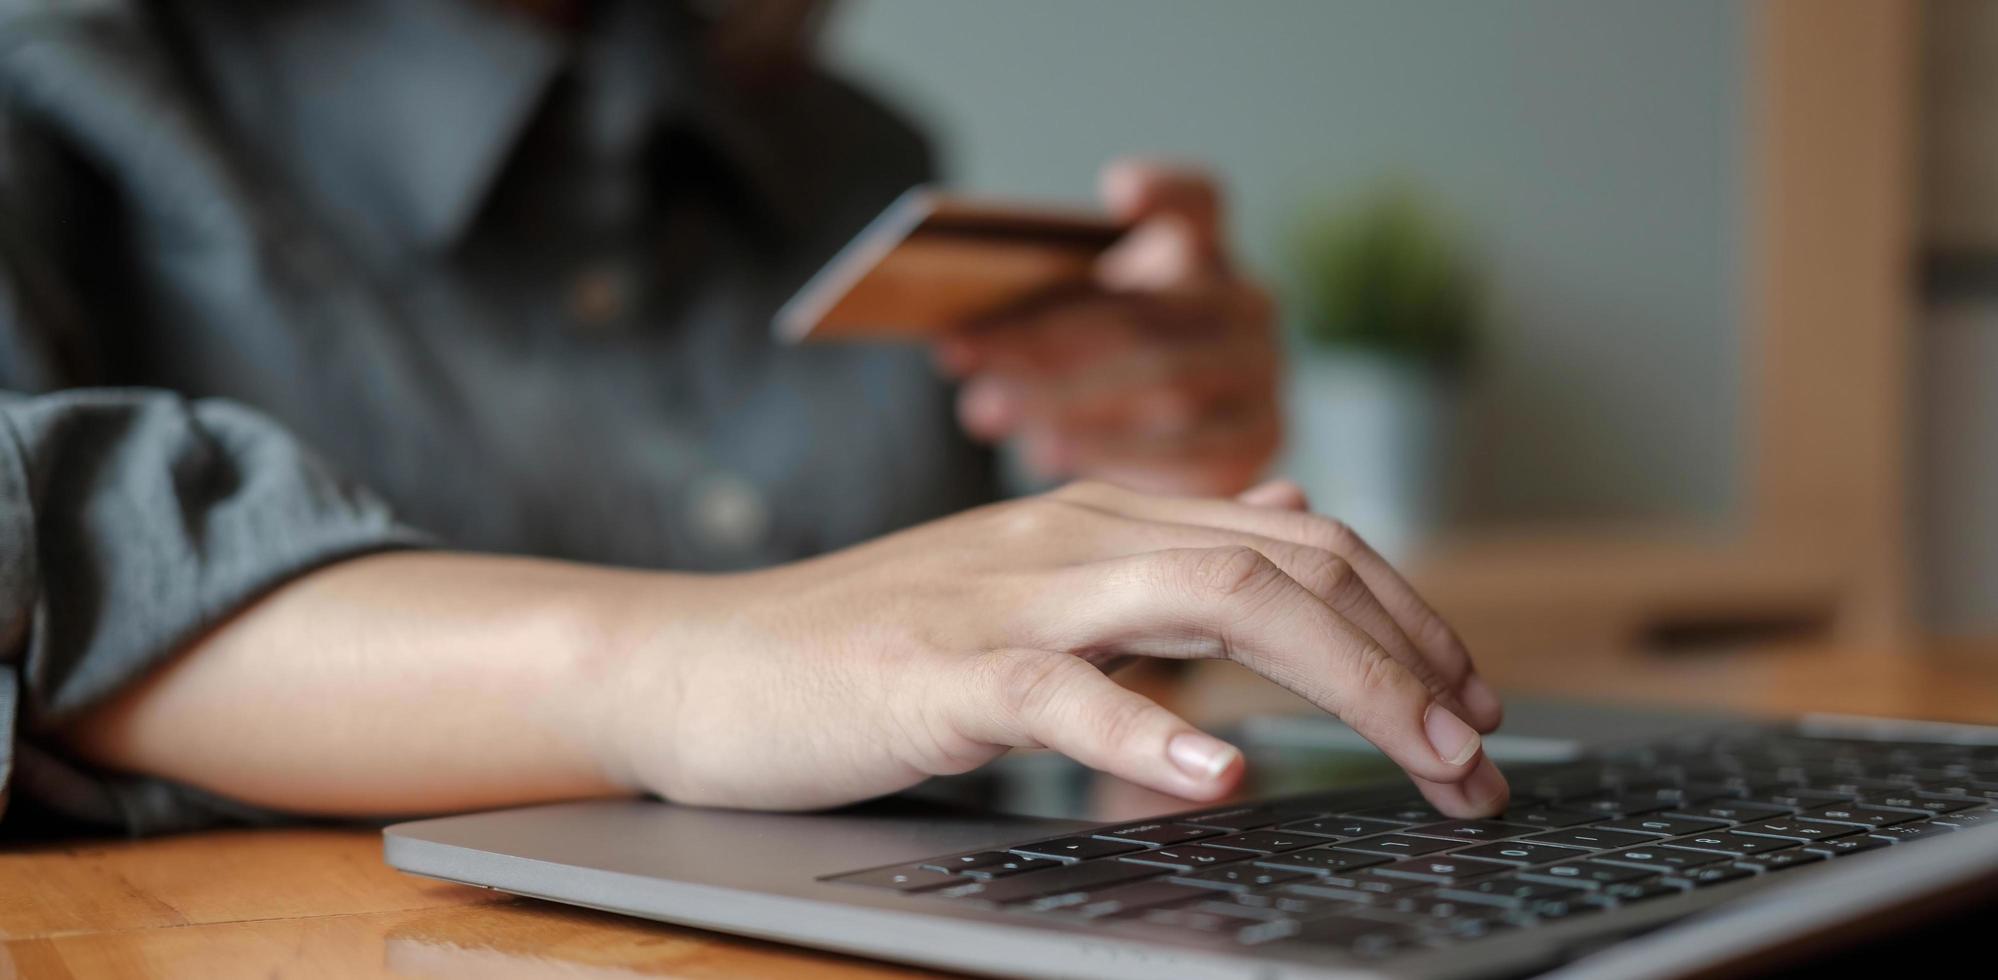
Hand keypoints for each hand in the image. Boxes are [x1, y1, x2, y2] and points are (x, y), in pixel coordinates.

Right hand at [605, 480, 1506, 817]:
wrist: (698, 661)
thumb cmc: (867, 647)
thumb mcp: (1032, 597)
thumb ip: (1153, 571)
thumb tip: (1279, 534)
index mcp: (1102, 522)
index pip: (1296, 540)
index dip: (1405, 612)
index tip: (1470, 697)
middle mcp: (1073, 537)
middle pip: (1284, 564)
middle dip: (1409, 655)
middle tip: (1480, 753)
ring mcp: (1006, 596)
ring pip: (1209, 597)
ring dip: (1343, 678)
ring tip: (1424, 753)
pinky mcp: (936, 671)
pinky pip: (1060, 689)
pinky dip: (1149, 727)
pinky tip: (1220, 769)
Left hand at [937, 160, 1281, 496]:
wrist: (1177, 446)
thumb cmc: (1108, 364)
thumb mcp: (1079, 318)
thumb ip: (1035, 309)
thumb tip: (958, 344)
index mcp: (1202, 250)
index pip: (1198, 201)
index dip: (1164, 192)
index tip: (1119, 190)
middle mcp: (1248, 303)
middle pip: (1144, 315)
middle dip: (1041, 339)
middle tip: (960, 353)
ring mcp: (1263, 373)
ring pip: (1164, 385)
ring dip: (1064, 402)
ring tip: (988, 411)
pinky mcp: (1260, 441)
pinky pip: (1187, 452)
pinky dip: (1110, 454)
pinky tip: (1046, 454)